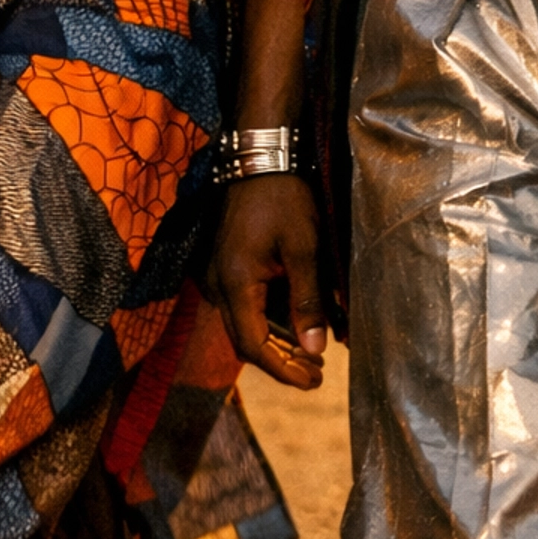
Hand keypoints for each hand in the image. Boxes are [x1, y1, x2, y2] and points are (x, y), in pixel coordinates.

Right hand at [213, 173, 326, 389]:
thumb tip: (316, 349)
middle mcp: (219, 284)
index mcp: (235, 284)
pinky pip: (245, 305)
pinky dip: (270, 320)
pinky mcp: (227, 264)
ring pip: (245, 324)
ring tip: (313, 354)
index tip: (314, 382)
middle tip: (318, 374)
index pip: (254, 346)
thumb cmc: (285, 198)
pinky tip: (296, 323)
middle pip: (246, 341)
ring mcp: (220, 274)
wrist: (260, 156)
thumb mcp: (304, 249)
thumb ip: (309, 301)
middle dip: (282, 362)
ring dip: (277, 343)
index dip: (284, 370)